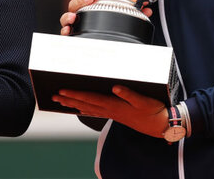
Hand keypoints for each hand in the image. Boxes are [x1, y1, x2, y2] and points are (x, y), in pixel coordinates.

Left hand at [52, 85, 168, 137]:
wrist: (160, 125)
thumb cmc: (152, 110)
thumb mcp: (143, 100)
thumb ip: (129, 93)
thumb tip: (115, 87)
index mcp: (114, 104)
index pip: (90, 98)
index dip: (75, 94)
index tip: (62, 91)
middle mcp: (110, 109)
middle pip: (84, 104)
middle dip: (68, 99)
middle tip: (53, 96)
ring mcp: (112, 113)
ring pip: (87, 108)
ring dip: (73, 104)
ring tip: (60, 102)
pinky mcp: (116, 114)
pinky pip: (95, 111)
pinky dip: (84, 109)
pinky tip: (79, 109)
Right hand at [60, 0, 151, 35]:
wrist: (103, 42)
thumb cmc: (108, 18)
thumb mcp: (121, 13)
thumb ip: (133, 11)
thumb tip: (147, 9)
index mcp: (91, 3)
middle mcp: (81, 12)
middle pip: (75, 2)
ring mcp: (76, 22)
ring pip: (67, 15)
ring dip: (69, 15)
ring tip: (74, 16)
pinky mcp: (73, 34)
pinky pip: (65, 31)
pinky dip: (65, 30)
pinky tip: (68, 29)